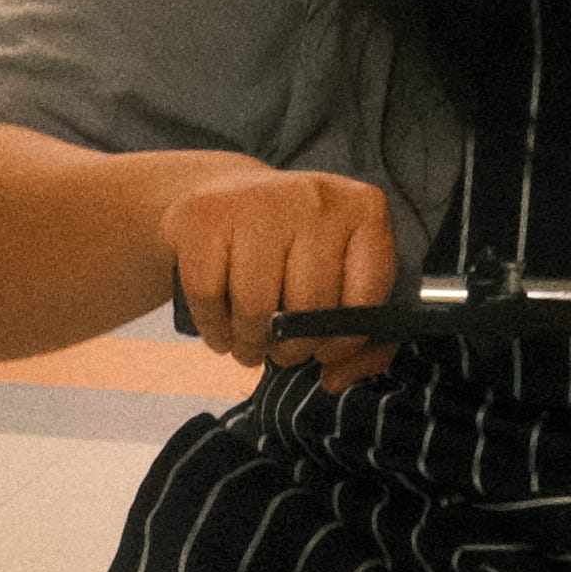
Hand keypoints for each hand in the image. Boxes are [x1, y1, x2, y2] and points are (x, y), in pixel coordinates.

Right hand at [160, 166, 407, 386]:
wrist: (226, 193)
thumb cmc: (291, 247)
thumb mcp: (339, 273)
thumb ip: (359, 333)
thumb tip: (334, 378)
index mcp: (364, 210)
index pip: (365, 298)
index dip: (343, 341)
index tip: (323, 351)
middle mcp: (317, 198)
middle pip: (308, 306)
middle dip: (292, 348)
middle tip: (280, 352)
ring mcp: (259, 200)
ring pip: (256, 306)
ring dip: (249, 345)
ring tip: (248, 346)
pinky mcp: (205, 215)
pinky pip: (209, 296)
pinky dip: (213, 329)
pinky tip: (222, 332)